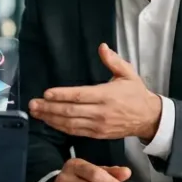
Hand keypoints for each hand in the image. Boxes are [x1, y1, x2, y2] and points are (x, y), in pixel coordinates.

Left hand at [29, 43, 161, 140]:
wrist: (148, 118)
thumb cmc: (136, 93)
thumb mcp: (128, 73)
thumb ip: (113, 60)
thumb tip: (102, 47)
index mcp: (107, 95)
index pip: (80, 95)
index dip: (62, 95)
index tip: (46, 93)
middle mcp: (101, 112)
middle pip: (70, 111)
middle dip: (49, 108)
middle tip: (33, 104)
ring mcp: (98, 125)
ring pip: (70, 123)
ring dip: (51, 118)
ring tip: (36, 113)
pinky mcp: (97, 134)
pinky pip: (76, 132)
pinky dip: (61, 127)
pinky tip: (50, 121)